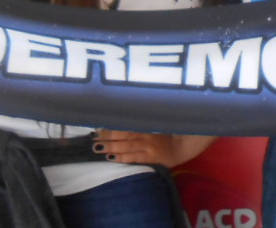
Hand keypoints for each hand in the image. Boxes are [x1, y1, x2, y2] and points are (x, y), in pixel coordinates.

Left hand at [92, 131, 215, 167]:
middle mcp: (146, 133)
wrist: (181, 147)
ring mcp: (148, 146)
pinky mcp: (151, 158)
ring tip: (98, 148)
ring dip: (111, 146)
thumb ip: (139, 122)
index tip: (98, 127)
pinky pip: (134, 157)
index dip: (112, 126)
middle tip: (94, 138)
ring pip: (126, 145)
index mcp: (146, 123)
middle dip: (107, 136)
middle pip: (123, 134)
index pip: (126, 124)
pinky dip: (122, 157)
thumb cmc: (165, 134)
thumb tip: (117, 118)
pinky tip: (112, 158)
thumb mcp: (153, 124)